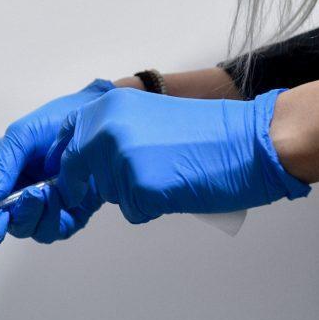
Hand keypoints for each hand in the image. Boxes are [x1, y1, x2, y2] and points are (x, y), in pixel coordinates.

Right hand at [0, 79, 114, 245]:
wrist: (100, 118)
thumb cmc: (58, 120)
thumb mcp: (22, 136)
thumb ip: (0, 167)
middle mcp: (11, 190)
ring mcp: (37, 204)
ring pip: (24, 228)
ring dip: (30, 215)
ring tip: (43, 191)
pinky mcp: (63, 214)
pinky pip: (52, 229)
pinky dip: (54, 217)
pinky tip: (61, 194)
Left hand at [52, 87, 310, 223]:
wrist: (251, 140)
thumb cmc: (207, 131)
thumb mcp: (145, 115)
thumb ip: (112, 131)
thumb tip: (88, 158)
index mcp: (107, 108)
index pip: (67, 139)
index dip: (73, 161)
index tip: (79, 174)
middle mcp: (106, 130)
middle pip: (78, 171)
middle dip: (97, 181)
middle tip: (136, 178)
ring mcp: (120, 159)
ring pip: (108, 193)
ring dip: (131, 193)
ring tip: (167, 175)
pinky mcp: (139, 188)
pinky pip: (133, 211)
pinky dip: (151, 208)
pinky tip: (176, 189)